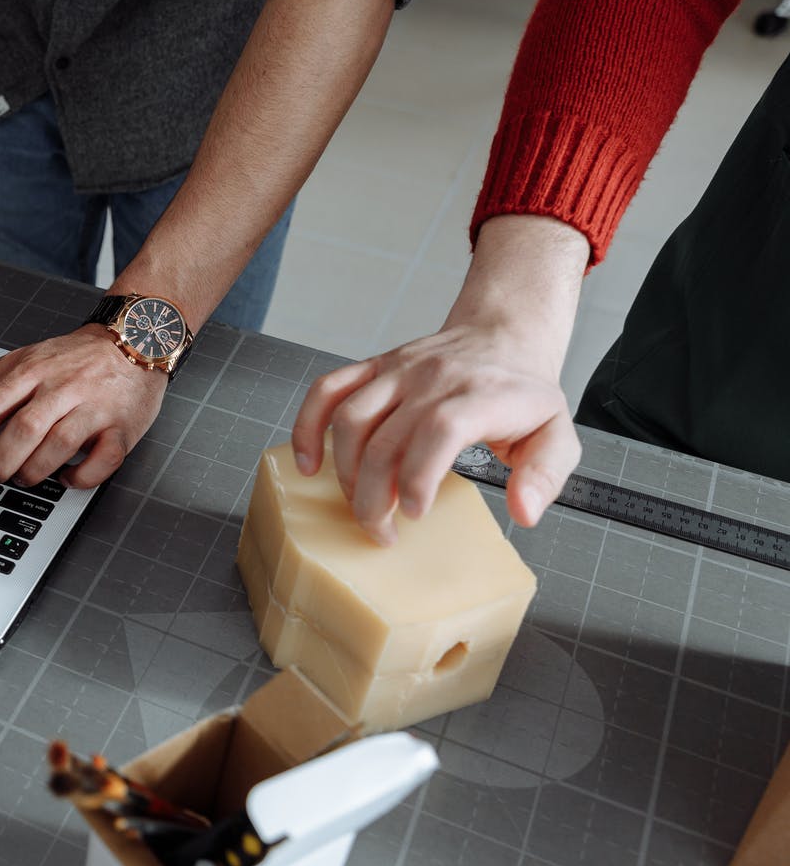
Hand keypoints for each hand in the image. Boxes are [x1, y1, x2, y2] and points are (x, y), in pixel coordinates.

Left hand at [0, 326, 167, 488]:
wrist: (134, 341)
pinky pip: (101, 461)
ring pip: (58, 446)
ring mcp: (94, 406)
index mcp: (32, 368)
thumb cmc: (76, 359)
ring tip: (24, 477)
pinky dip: (80, 477)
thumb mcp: (27, 359)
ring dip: (34, 472)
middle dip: (0, 463)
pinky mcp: (122, 427)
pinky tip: (66, 477)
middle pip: (22, 430)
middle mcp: (62, 386)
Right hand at [289, 215, 590, 542]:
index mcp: (480, 395)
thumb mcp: (558, 434)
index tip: (415, 513)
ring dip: (344, 472)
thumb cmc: (524, 392)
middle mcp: (432, 379)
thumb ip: (545, 476)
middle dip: (373, 496)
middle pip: (385, 438)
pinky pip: (327, 390)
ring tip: (359, 506)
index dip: (418, 476)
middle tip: (381, 532)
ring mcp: (397, 371)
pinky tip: (307, 463)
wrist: (503, 333)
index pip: (439, 430)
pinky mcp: (374, 367)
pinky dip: (307, 427)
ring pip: (350, 420)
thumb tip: (524, 512)